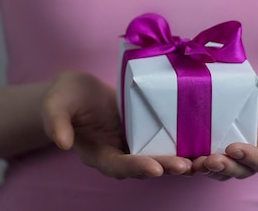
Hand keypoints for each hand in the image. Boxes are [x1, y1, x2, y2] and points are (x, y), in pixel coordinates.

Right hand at [41, 71, 191, 178]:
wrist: (79, 89)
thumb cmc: (65, 95)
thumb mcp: (56, 103)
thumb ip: (56, 122)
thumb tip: (62, 143)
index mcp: (97, 153)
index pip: (116, 166)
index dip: (135, 168)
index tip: (153, 168)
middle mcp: (118, 154)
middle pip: (143, 166)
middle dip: (165, 167)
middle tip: (186, 166)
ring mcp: (133, 144)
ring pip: (158, 157)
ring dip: (179, 161)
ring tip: (201, 160)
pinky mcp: (145, 131)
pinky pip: (164, 141)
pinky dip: (182, 144)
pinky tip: (201, 142)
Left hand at [192, 69, 257, 179]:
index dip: (250, 158)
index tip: (235, 148)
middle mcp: (252, 154)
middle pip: (238, 170)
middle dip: (224, 167)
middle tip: (210, 160)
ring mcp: (233, 149)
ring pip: (219, 168)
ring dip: (206, 167)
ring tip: (194, 162)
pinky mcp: (216, 140)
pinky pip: (205, 154)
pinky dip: (194, 157)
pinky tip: (181, 154)